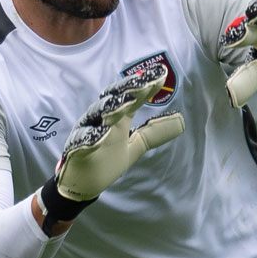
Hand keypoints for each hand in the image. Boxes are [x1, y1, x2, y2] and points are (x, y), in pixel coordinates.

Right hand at [54, 64, 185, 200]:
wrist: (82, 183)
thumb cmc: (106, 160)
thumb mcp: (135, 146)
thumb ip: (154, 132)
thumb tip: (181, 121)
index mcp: (117, 117)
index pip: (133, 97)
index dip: (146, 86)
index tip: (161, 74)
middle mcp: (101, 119)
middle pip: (113, 99)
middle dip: (127, 89)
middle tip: (143, 83)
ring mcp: (86, 132)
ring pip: (96, 115)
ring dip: (110, 108)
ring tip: (125, 104)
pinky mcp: (75, 149)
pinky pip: (81, 141)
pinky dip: (89, 137)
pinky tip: (98, 135)